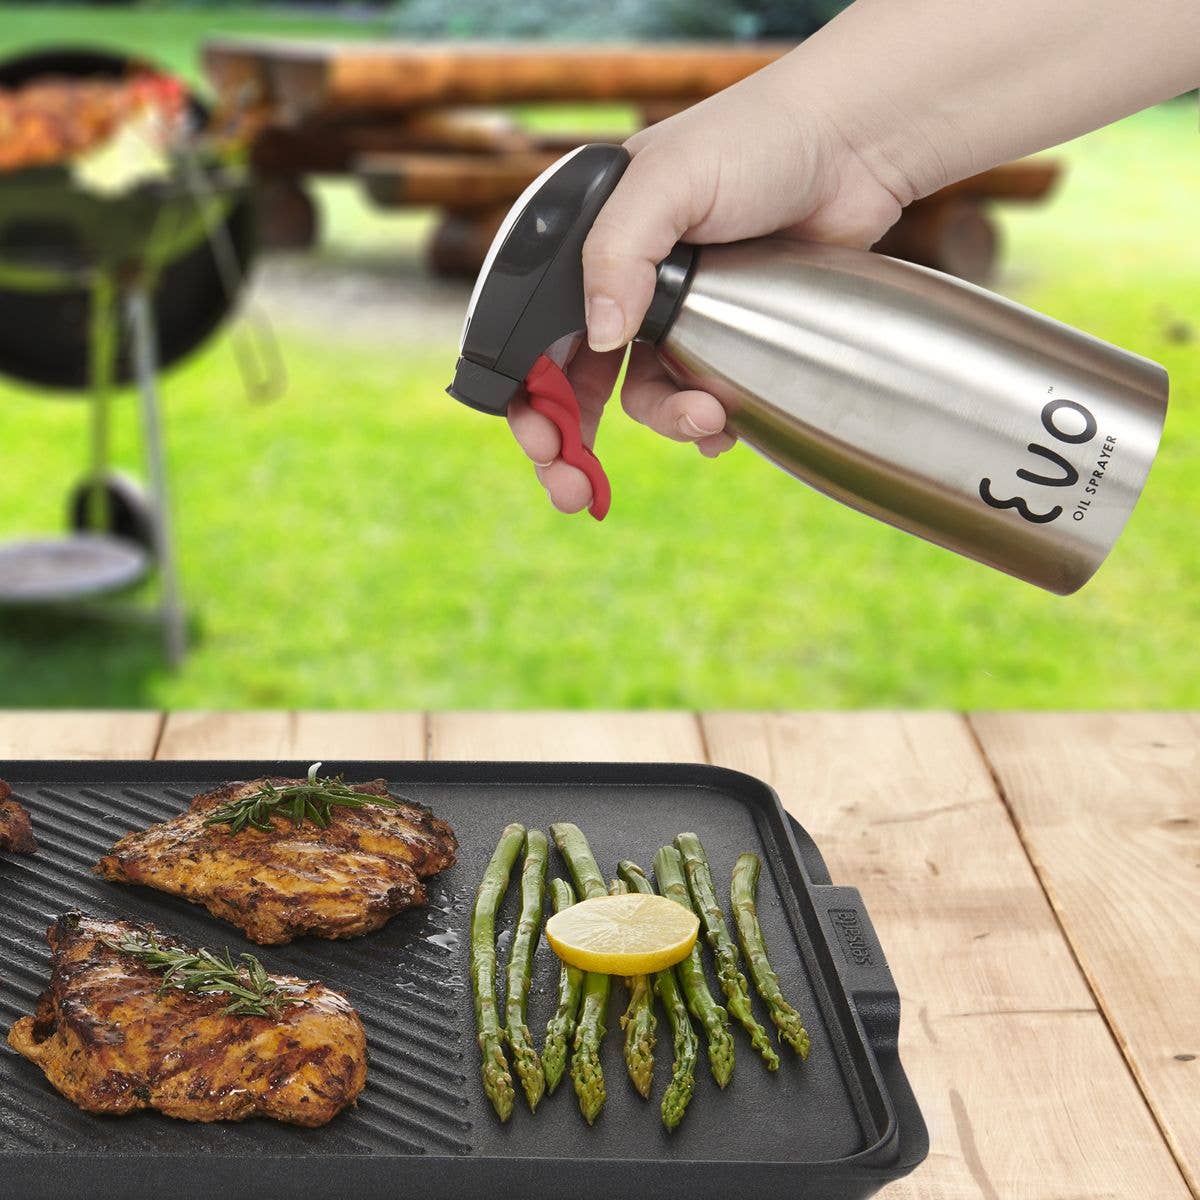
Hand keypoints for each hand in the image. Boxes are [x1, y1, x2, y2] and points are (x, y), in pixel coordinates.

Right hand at [507, 59, 908, 513]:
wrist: (853, 147)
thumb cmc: (757, 140)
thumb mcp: (669, 182)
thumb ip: (616, 254)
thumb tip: (597, 338)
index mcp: (585, 243)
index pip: (533, 333)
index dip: (530, 395)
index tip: (545, 444)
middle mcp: (621, 282)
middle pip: (575, 382)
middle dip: (571, 443)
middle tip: (576, 493)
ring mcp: (674, 313)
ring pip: (644, 397)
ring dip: (668, 421)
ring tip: (709, 419)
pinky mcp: (725, 337)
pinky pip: (699, 398)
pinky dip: (709, 422)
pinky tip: (728, 424)